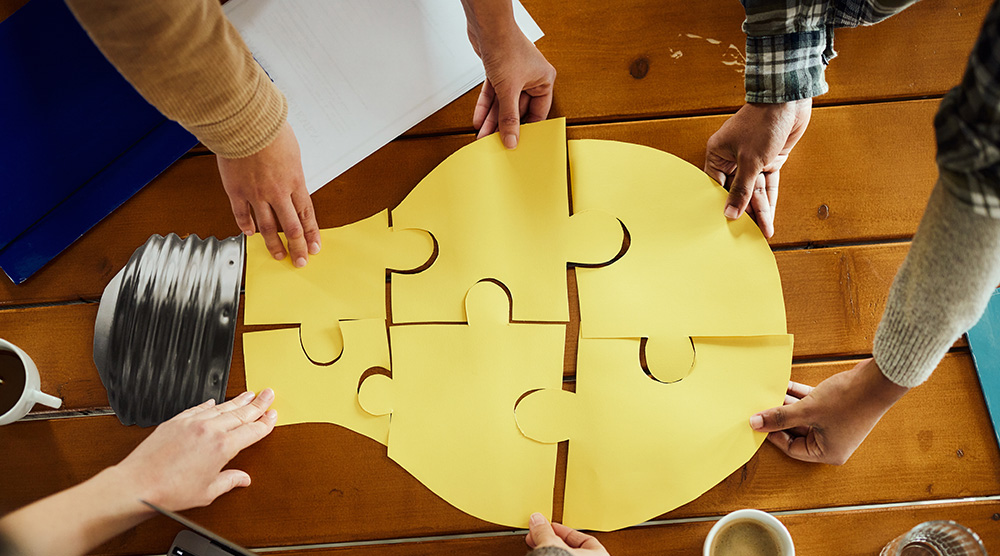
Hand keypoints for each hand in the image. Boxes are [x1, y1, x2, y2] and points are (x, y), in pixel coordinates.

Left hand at [113, 389, 277, 510]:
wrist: (138, 484)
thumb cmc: (170, 491)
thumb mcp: (207, 492)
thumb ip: (228, 481)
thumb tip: (241, 479)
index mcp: (222, 448)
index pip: (252, 431)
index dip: (265, 422)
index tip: (272, 416)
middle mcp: (209, 430)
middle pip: (241, 413)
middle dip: (258, 404)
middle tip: (268, 394)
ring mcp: (192, 423)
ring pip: (222, 407)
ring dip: (238, 400)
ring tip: (249, 394)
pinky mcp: (176, 421)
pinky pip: (199, 408)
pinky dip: (210, 404)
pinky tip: (215, 401)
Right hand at [217, 122, 321, 266]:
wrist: (247, 123)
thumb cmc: (271, 130)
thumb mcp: (293, 152)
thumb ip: (292, 172)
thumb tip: (292, 181)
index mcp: (295, 182)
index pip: (307, 215)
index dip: (311, 234)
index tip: (314, 247)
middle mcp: (278, 192)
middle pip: (291, 227)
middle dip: (297, 247)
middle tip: (300, 261)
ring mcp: (256, 194)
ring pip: (268, 227)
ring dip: (274, 244)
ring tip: (278, 255)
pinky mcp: (236, 190)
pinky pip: (242, 214)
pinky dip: (246, 226)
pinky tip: (250, 234)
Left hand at [466, 13, 554, 147]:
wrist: (488, 25)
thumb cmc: (507, 46)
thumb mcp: (508, 90)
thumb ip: (509, 118)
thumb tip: (512, 140)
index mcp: (543, 80)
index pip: (538, 112)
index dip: (527, 128)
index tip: (518, 142)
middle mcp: (530, 78)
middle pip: (518, 109)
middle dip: (504, 125)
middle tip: (495, 141)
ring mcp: (514, 75)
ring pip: (503, 103)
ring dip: (492, 119)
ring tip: (483, 135)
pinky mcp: (498, 72)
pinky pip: (493, 94)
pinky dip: (486, 106)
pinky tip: (479, 119)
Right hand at [525, 513, 609, 554]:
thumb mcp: (553, 545)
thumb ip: (546, 532)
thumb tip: (538, 522)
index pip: (584, 539)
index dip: (565, 531)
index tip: (550, 527)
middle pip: (572, 551)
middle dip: (553, 542)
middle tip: (538, 537)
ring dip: (549, 553)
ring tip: (535, 549)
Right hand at [704, 99, 811, 237]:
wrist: (788, 100)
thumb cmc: (762, 122)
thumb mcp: (750, 160)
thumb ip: (741, 189)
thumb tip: (731, 212)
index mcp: (718, 154)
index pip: (715, 187)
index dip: (720, 206)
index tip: (724, 226)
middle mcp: (733, 158)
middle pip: (736, 192)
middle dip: (744, 212)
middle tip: (747, 233)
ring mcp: (752, 160)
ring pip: (753, 191)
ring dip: (759, 210)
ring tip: (762, 231)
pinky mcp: (769, 161)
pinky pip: (767, 185)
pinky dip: (769, 199)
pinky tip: (769, 217)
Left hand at [749, 359, 908, 464]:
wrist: (878, 380)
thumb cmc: (849, 401)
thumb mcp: (808, 410)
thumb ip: (780, 417)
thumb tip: (755, 423)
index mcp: (828, 453)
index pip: (792, 448)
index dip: (773, 434)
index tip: (758, 422)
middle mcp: (833, 442)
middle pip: (796, 431)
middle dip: (780, 417)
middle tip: (760, 407)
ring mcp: (835, 424)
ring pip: (803, 416)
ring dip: (787, 404)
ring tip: (769, 393)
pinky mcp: (837, 408)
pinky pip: (811, 404)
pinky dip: (799, 396)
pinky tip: (784, 384)